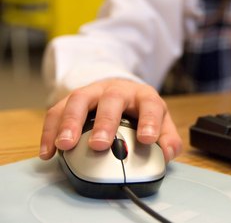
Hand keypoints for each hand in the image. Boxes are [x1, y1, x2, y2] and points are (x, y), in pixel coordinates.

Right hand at [39, 78, 181, 161]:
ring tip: (65, 145)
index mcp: (143, 97)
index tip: (146, 139)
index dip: (149, 121)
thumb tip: (166, 154)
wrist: (121, 90)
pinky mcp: (73, 99)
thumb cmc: (141, 110)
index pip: (150, 105)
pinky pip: (58, 110)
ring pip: (80, 99)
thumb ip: (167, 139)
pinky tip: (48, 151)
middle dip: (105, 122)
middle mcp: (118, 91)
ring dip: (70, 122)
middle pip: (111, 99)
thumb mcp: (160, 122)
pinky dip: (51, 130)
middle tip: (99, 144)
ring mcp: (93, 92)